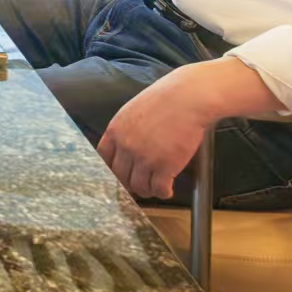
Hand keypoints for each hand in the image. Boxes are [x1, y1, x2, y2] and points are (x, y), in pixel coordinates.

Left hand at [97, 70, 213, 200]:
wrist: (188, 98)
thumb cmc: (166, 99)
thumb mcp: (134, 110)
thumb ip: (126, 129)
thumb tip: (125, 145)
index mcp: (115, 130)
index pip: (103, 158)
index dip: (112, 169)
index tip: (120, 174)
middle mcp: (126, 146)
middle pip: (120, 176)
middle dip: (130, 183)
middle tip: (141, 184)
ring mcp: (144, 158)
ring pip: (139, 187)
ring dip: (147, 190)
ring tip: (155, 187)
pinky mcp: (164, 167)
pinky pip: (159, 189)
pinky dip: (163, 193)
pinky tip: (168, 190)